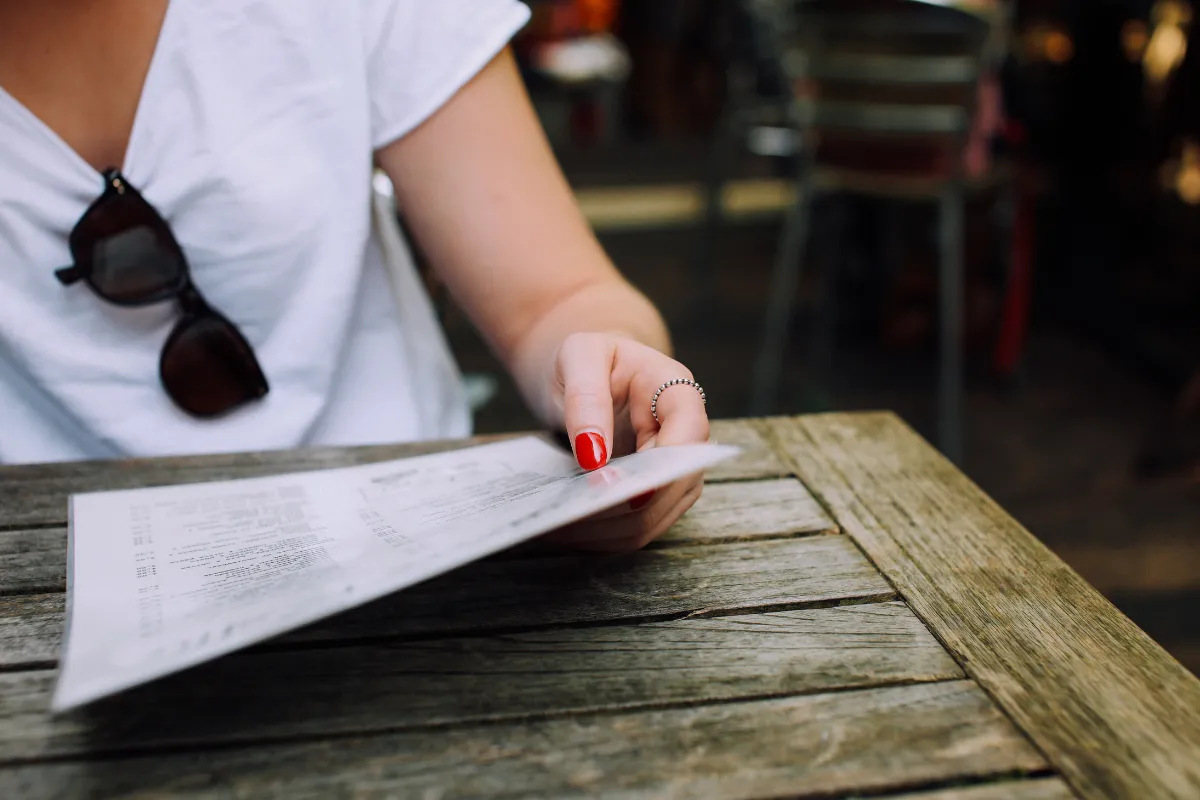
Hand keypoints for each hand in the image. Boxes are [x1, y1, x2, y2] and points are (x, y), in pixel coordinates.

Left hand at [539, 332, 709, 551]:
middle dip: (629, 508)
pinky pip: (640, 524)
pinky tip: (569, 529)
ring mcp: (675, 467)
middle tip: (575, 516)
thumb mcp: (578, 357)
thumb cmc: (585, 358)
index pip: (688, 433)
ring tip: (561, 527)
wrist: (585, 371)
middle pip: (678, 484)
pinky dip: (606, 533)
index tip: (627, 494)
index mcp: (676, 389)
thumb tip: (595, 459)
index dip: (665, 468)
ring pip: (659, 515)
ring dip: (613, 528)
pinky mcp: (655, 491)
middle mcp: (686, 433)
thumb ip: (587, 401)